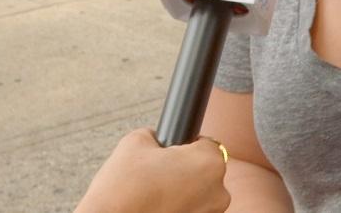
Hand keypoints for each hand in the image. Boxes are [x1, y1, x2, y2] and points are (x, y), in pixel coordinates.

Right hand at [75, 127, 230, 212]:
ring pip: (199, 194)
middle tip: (157, 175)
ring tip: (155, 194)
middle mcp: (218, 191)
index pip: (205, 144)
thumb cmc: (123, 190)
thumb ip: (156, 135)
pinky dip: (179, 208)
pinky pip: (192, 210)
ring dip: (183, 192)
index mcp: (208, 162)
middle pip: (205, 170)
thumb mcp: (135, 142)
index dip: (184, 147)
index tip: (170, 155)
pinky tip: (157, 208)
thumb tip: (160, 138)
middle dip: (184, 170)